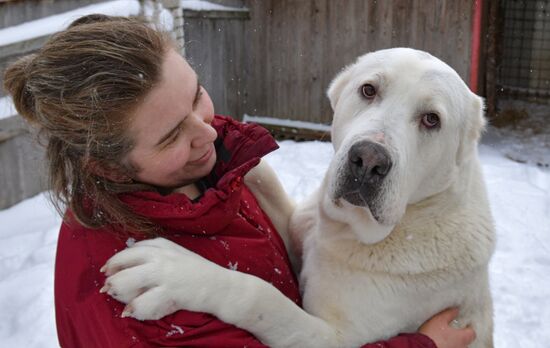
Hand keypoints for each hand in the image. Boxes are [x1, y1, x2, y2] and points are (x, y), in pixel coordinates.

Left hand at [100, 237, 226, 319]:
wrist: (220, 286)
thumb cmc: (197, 272)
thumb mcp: (175, 255)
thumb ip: (154, 254)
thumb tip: (127, 262)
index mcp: (161, 245)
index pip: (128, 250)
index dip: (114, 262)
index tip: (108, 272)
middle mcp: (160, 255)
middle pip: (121, 263)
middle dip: (111, 278)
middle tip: (108, 290)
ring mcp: (163, 273)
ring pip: (124, 282)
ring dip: (118, 293)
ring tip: (122, 302)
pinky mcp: (168, 291)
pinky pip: (140, 303)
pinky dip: (133, 310)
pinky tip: (132, 312)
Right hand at [419, 308, 475, 347]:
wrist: (422, 347)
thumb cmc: (432, 334)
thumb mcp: (439, 319)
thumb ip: (449, 313)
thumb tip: (456, 310)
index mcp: (462, 337)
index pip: (472, 333)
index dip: (469, 327)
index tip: (465, 324)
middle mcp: (461, 346)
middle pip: (466, 340)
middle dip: (461, 335)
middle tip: (453, 329)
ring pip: (458, 346)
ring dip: (454, 341)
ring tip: (445, 336)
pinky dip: (448, 345)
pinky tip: (441, 342)